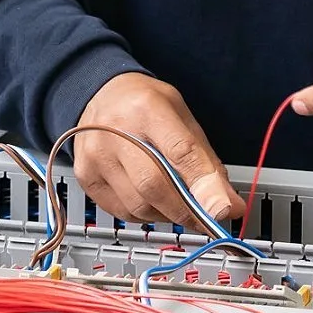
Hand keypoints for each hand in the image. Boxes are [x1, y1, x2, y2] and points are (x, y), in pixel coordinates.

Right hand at [73, 73, 241, 227]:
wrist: (100, 94)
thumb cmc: (143, 104)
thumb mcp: (182, 116)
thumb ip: (205, 159)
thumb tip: (226, 204)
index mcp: (147, 108)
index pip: (180, 152)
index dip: (204, 186)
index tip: (224, 210)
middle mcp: (115, 131)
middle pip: (155, 185)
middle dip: (187, 210)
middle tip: (207, 217)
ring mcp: (96, 155)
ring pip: (139, 206)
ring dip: (167, 214)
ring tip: (177, 201)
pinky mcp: (85, 176)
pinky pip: (122, 212)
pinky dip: (146, 214)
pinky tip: (152, 200)